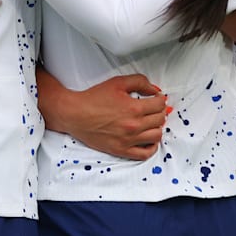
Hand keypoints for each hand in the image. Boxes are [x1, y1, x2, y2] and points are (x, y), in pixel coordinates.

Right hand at [47, 73, 169, 160]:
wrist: (75, 114)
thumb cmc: (93, 98)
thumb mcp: (117, 82)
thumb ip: (140, 82)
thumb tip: (155, 90)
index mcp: (134, 108)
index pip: (160, 105)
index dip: (160, 99)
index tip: (156, 99)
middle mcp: (133, 125)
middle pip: (160, 119)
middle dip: (159, 111)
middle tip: (153, 109)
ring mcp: (128, 140)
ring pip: (156, 136)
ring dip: (157, 127)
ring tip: (150, 122)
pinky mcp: (121, 150)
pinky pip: (145, 154)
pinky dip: (151, 147)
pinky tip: (148, 139)